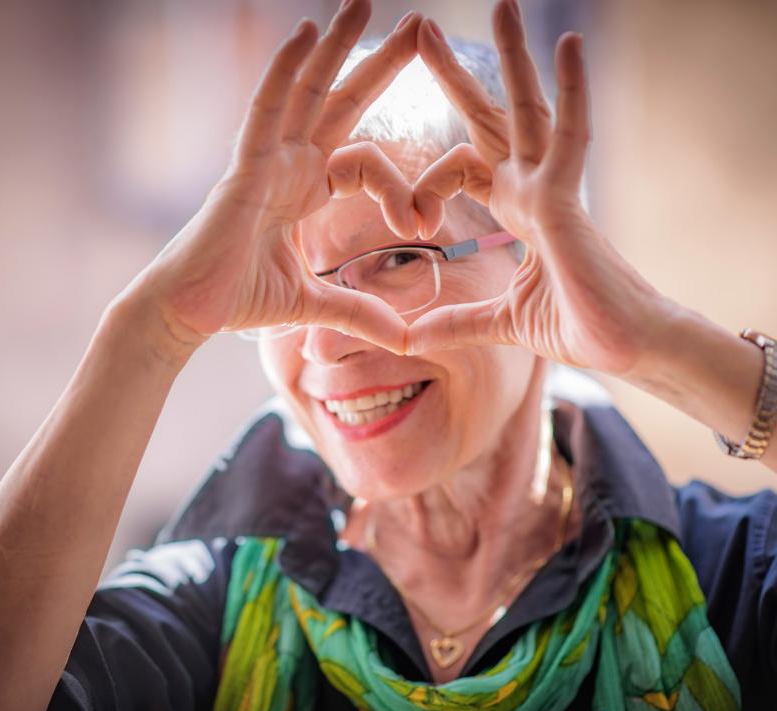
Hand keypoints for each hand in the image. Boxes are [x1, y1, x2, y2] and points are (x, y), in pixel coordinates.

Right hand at [141, 2, 422, 355]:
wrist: (188, 314)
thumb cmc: (236, 300)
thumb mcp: (313, 303)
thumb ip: (358, 311)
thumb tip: (404, 337)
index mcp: (304, 191)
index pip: (364, 161)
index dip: (400, 185)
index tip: (424, 222)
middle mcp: (287, 166)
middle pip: (340, 102)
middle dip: (378, 63)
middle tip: (419, 24)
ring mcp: (264, 161)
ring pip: (305, 91)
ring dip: (334, 45)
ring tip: (364, 1)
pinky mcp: (243, 169)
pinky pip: (265, 110)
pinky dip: (284, 71)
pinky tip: (304, 33)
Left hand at [405, 0, 675, 376]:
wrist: (626, 350)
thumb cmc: (578, 327)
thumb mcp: (499, 322)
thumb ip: (456, 322)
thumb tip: (409, 338)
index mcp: (517, 211)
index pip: (463, 168)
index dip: (426, 185)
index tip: (408, 222)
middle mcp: (534, 190)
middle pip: (491, 120)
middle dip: (457, 78)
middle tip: (424, 31)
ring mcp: (553, 190)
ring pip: (529, 110)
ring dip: (513, 58)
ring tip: (502, 4)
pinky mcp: (570, 202)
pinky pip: (570, 135)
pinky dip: (571, 90)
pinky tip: (566, 42)